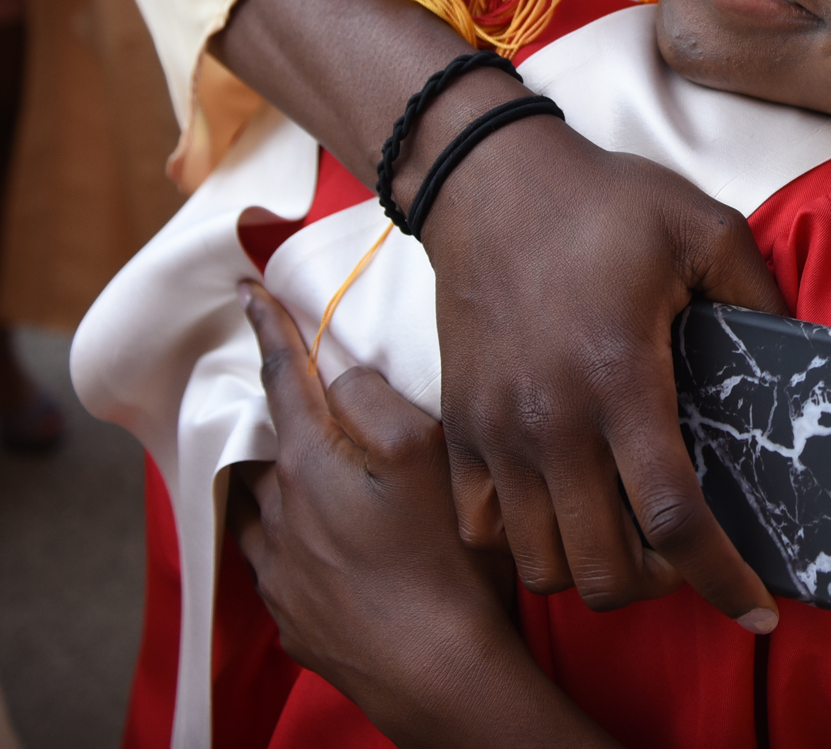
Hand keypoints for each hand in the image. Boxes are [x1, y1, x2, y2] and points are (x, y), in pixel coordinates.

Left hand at [230, 282, 614, 748]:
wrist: (438, 675)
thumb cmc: (445, 558)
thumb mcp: (431, 452)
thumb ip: (379, 398)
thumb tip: (344, 373)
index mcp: (311, 463)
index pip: (281, 378)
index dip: (267, 329)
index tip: (246, 294)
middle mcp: (280, 513)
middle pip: (272, 444)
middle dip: (284, 415)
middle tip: (308, 398)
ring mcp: (281, 571)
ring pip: (267, 505)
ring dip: (282, 481)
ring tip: (317, 475)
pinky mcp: (295, 617)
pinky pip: (280, 562)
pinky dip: (295, 540)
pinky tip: (334, 549)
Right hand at [422, 117, 787, 622]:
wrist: (491, 183)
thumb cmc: (601, 204)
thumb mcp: (706, 229)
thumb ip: (762, 296)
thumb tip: (808, 352)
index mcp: (620, 380)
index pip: (674, 519)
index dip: (721, 578)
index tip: (756, 608)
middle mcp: (552, 423)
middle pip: (604, 569)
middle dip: (662, 584)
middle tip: (690, 555)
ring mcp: (497, 434)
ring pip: (543, 566)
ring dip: (596, 569)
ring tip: (632, 535)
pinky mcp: (459, 431)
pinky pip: (484, 533)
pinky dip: (526, 544)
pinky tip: (566, 509)